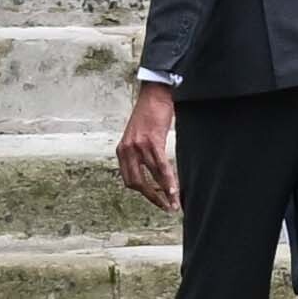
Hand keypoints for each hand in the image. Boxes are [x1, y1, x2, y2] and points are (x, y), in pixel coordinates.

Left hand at [113, 80, 180, 211]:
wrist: (155, 92)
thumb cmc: (151, 111)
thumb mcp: (140, 134)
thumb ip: (141, 151)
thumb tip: (153, 168)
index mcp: (122, 150)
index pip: (129, 179)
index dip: (143, 192)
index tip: (156, 199)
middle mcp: (127, 150)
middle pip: (137, 183)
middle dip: (152, 197)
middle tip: (165, 206)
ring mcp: (138, 146)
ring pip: (151, 177)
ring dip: (163, 194)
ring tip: (173, 204)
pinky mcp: (152, 141)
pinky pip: (161, 167)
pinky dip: (168, 181)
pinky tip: (174, 190)